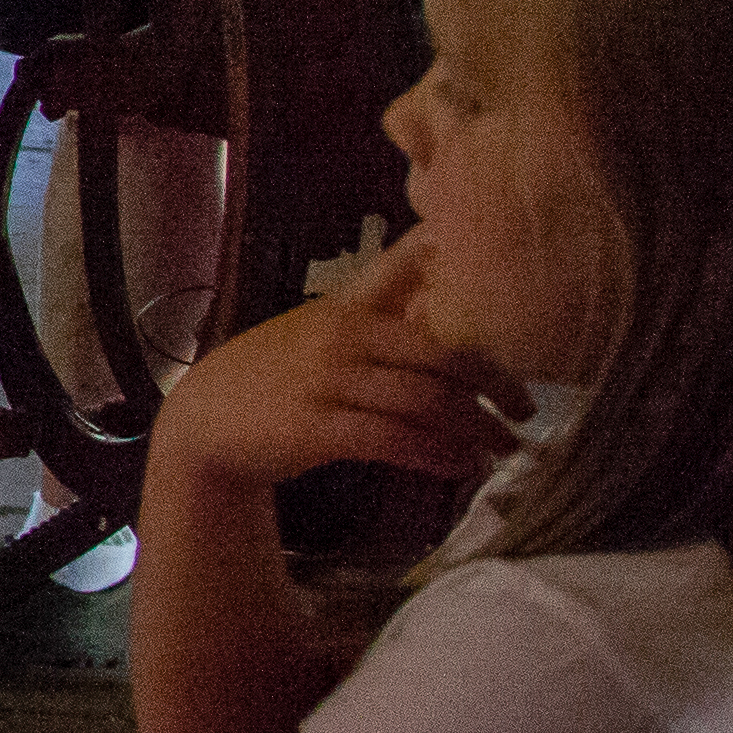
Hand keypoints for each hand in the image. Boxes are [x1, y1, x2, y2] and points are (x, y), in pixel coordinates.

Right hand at [150, 239, 534, 503]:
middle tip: (527, 408)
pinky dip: (437, 455)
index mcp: (347, 307)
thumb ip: (379, 310)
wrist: (205, 421)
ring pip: (425, 401)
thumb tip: (445, 282)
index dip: (458, 267)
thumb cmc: (273, 374)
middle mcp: (342, 337)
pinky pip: (395, 440)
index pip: (409, 271)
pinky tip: (461, 466)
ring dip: (476, 429)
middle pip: (440, 354)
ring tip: (505, 448)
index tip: (519, 282)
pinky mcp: (318, 428)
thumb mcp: (320, 329)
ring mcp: (328, 382)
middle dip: (495, 384)